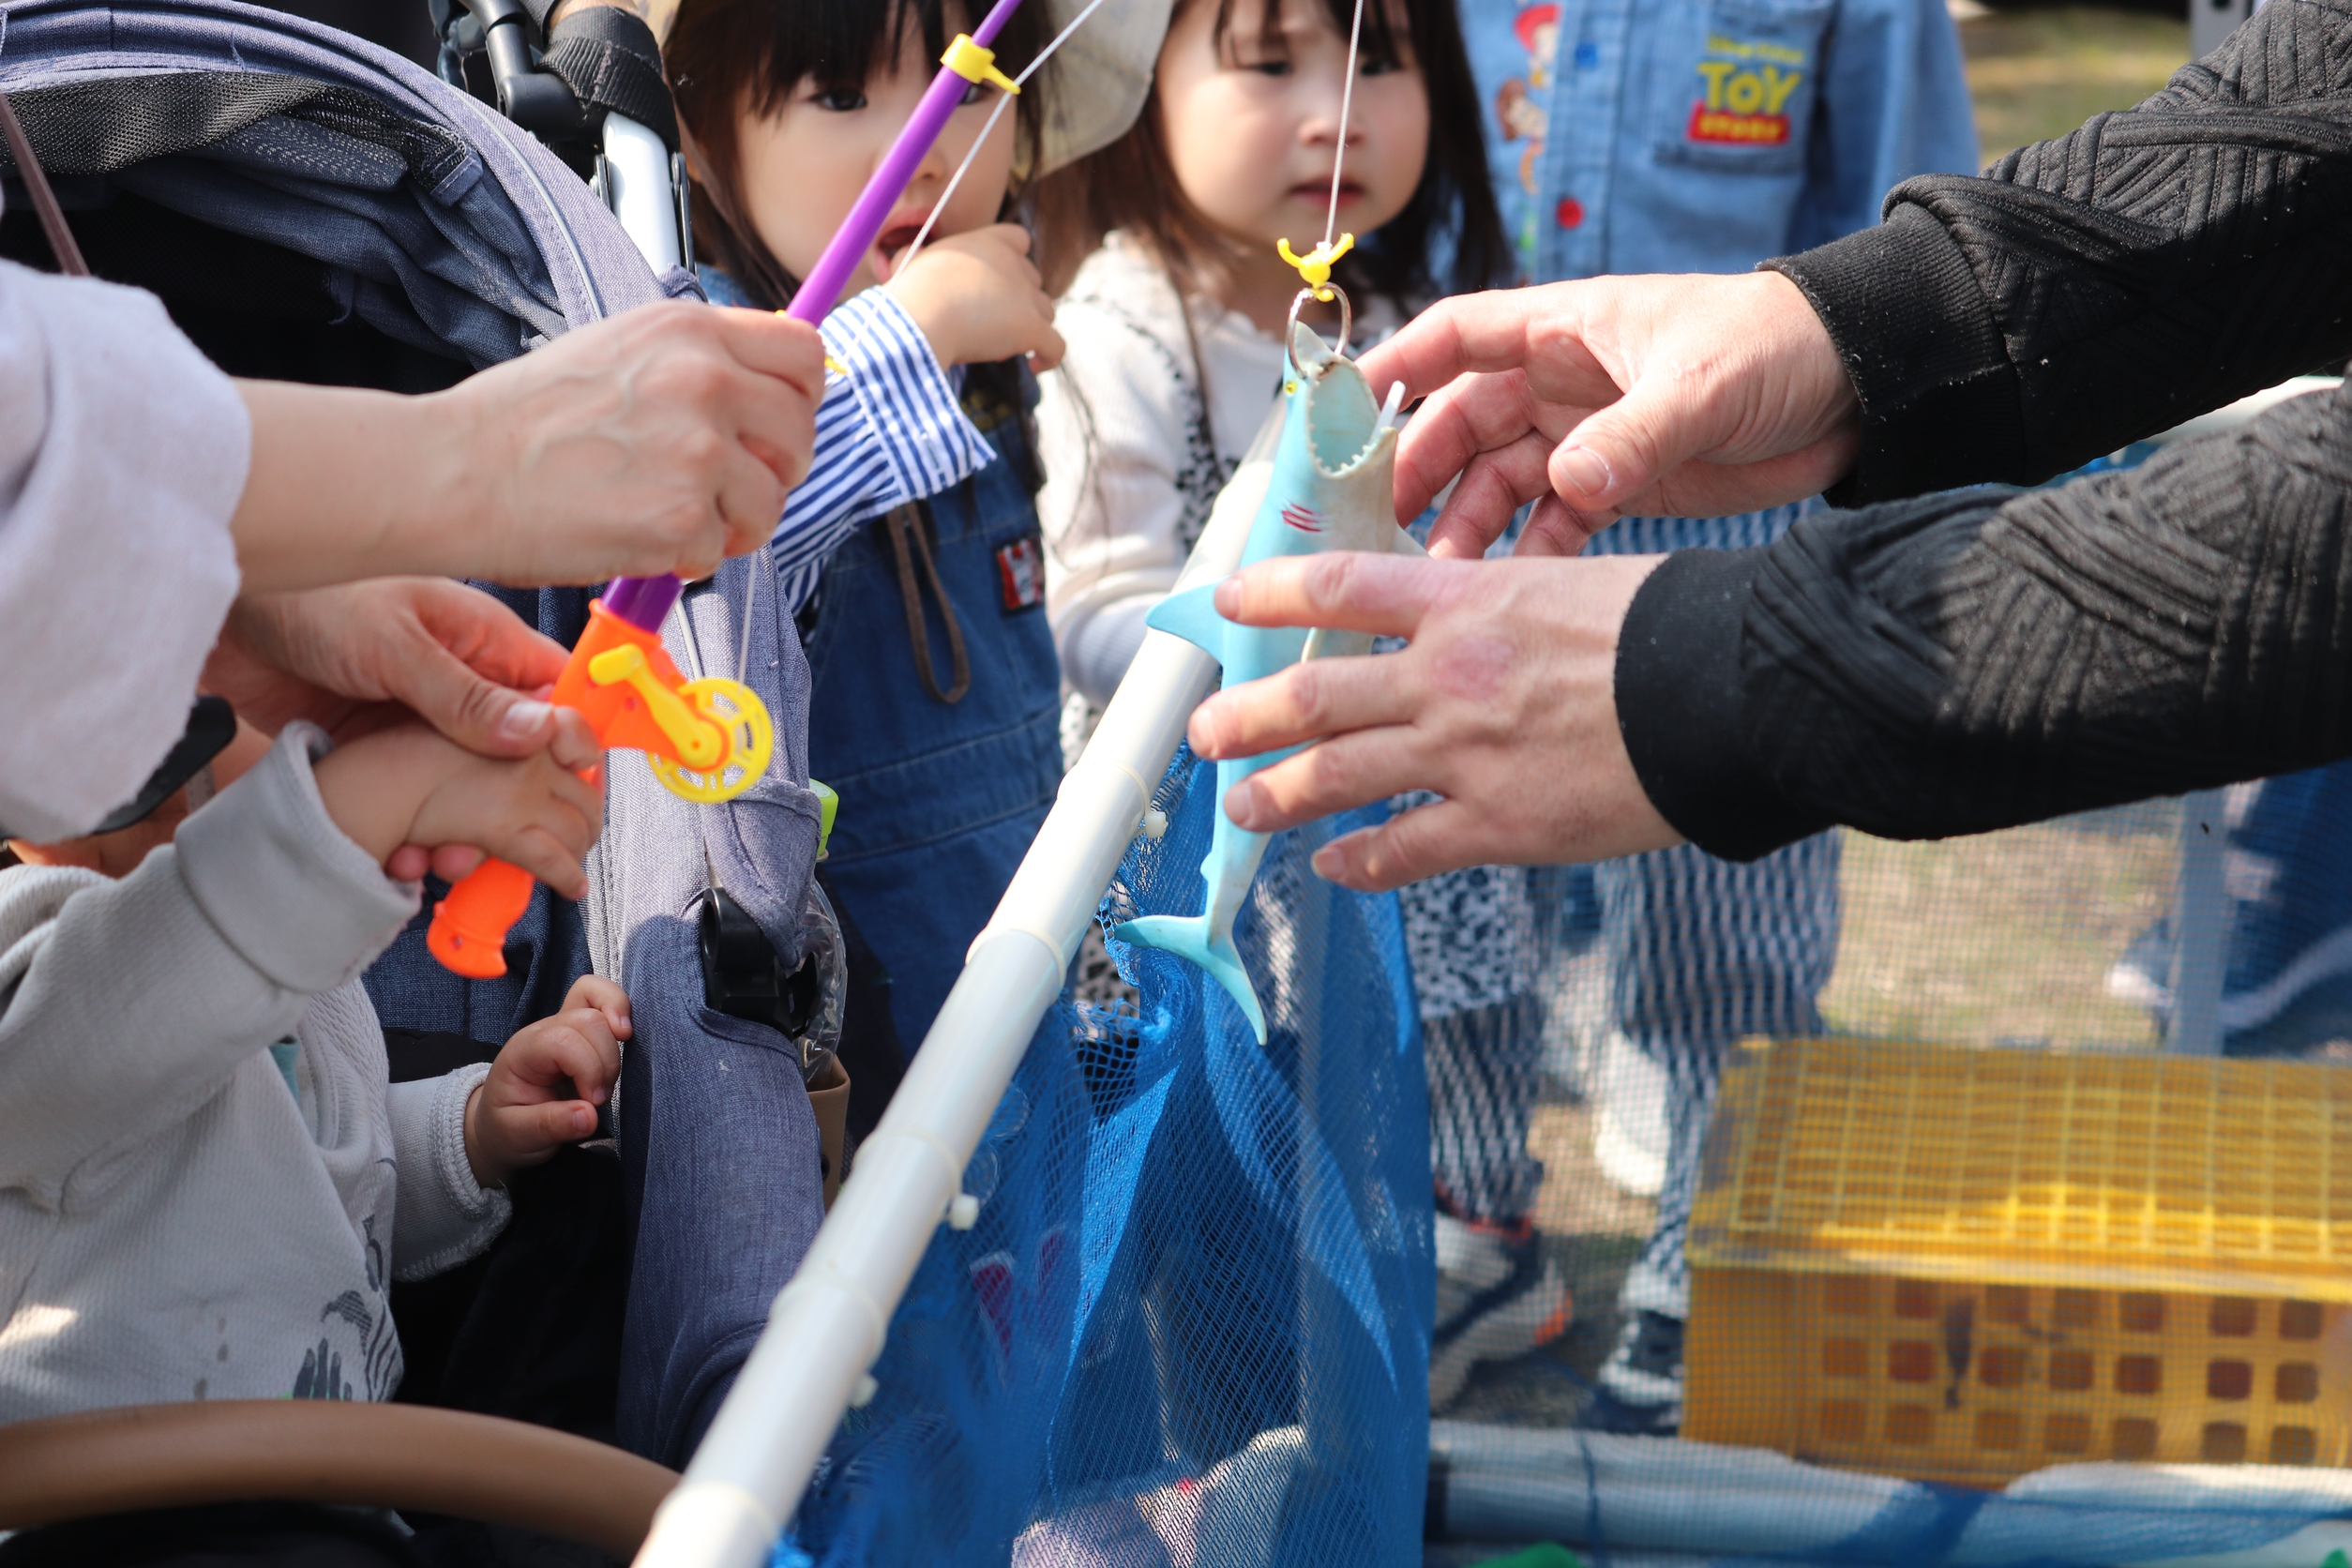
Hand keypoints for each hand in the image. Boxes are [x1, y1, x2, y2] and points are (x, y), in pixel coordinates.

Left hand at [205, 580, 570, 881]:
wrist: (212, 616)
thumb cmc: (304, 597)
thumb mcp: (392, 646)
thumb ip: (465, 697)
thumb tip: (541, 733)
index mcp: (480, 639)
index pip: (555, 692)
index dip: (572, 741)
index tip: (574, 790)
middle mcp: (458, 680)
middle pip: (516, 752)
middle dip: (515, 806)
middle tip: (513, 848)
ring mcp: (417, 718)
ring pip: (463, 786)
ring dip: (462, 829)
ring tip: (446, 862)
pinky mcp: (376, 746)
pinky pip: (413, 798)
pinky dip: (413, 831)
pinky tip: (402, 853)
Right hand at [233, 300, 825, 590]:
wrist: (455, 473)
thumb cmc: (523, 422)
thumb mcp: (618, 352)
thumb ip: (693, 364)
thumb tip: (760, 393)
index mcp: (690, 329)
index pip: (805, 353)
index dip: (798, 400)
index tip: (771, 429)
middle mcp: (705, 379)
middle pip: (801, 432)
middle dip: (773, 471)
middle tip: (723, 491)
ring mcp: (699, 448)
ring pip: (772, 501)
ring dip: (732, 524)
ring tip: (670, 520)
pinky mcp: (683, 515)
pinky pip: (720, 550)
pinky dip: (685, 559)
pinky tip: (635, 539)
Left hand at [465, 975, 630, 1187]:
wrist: (499, 1121)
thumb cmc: (507, 1125)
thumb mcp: (518, 1135)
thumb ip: (551, 1126)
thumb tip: (589, 1115)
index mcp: (524, 1053)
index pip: (564, 1041)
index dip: (589, 1069)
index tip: (592, 1104)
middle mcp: (544, 1031)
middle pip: (589, 1020)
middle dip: (606, 1061)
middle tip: (597, 1098)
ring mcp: (564, 1025)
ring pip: (600, 1005)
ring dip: (616, 1046)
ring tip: (606, 1080)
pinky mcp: (583, 1029)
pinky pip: (604, 999)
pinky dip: (621, 1011)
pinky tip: (625, 1036)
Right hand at [886, 225, 1064, 372]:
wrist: (919, 317)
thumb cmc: (907, 294)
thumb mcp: (909, 263)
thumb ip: (918, 258)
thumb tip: (903, 257)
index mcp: (985, 243)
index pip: (1019, 240)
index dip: (1015, 261)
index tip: (998, 283)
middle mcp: (1012, 264)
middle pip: (1034, 281)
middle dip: (1019, 301)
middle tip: (989, 324)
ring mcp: (1025, 297)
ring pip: (1047, 312)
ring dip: (1031, 328)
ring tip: (1000, 347)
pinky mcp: (1032, 328)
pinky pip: (1057, 346)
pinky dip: (1050, 357)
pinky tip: (1035, 365)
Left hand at [1184, 551, 1682, 890]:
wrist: (1735, 694)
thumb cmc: (1673, 628)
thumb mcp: (1576, 582)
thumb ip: (1506, 607)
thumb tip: (1470, 620)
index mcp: (1468, 601)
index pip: (1342, 587)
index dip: (1272, 593)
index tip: (1229, 601)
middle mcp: (1448, 676)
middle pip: (1314, 693)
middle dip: (1245, 713)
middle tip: (1202, 728)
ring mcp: (1466, 754)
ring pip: (1336, 775)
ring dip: (1275, 791)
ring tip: (1238, 803)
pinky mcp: (1499, 824)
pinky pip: (1403, 848)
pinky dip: (1357, 860)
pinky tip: (1328, 865)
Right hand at [1358, 272, 1858, 559]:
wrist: (1860, 389)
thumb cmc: (1778, 350)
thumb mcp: (1703, 386)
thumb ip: (1634, 436)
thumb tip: (1569, 484)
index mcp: (1566, 329)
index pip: (1454, 337)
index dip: (1392, 372)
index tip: (1339, 417)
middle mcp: (1562, 380)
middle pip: (1459, 425)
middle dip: (1417, 478)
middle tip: (1381, 534)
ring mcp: (1587, 434)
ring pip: (1498, 485)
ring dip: (1468, 530)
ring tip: (1441, 582)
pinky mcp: (1620, 482)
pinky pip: (1551, 524)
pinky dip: (1528, 557)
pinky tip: (1510, 596)